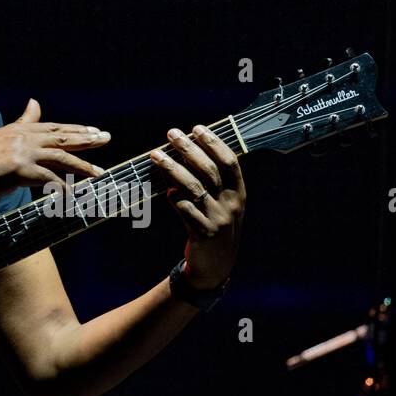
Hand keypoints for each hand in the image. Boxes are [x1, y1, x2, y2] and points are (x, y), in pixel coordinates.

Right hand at [0, 98, 109, 203]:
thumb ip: (19, 124)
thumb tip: (35, 103)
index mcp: (16, 130)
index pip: (52, 127)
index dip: (74, 129)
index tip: (93, 131)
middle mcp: (21, 138)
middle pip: (62, 136)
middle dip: (87, 138)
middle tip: (107, 138)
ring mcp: (21, 153)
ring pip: (61, 157)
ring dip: (83, 165)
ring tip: (100, 172)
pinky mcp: (19, 170)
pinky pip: (49, 179)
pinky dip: (63, 187)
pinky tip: (74, 194)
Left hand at [149, 125, 245, 289]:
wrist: (217, 266)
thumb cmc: (216, 226)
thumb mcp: (223, 203)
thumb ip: (212, 181)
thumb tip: (186, 150)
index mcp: (238, 193)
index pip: (229, 161)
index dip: (213, 143)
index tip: (197, 128)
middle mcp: (231, 204)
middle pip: (209, 170)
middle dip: (189, 149)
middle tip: (171, 134)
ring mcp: (218, 219)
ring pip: (193, 188)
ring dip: (173, 169)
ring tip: (156, 156)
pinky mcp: (203, 234)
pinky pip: (185, 211)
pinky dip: (175, 199)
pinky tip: (165, 190)